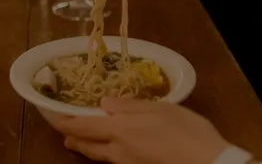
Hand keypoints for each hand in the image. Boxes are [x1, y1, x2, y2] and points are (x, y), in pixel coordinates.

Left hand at [55, 98, 229, 163]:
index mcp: (120, 129)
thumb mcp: (160, 109)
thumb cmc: (186, 131)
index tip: (54, 116)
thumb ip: (129, 106)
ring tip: (79, 142)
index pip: (83, 126)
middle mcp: (118, 151)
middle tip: (64, 133)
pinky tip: (111, 150)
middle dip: (73, 138)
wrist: (207, 163)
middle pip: (87, 146)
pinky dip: (104, 154)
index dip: (65, 122)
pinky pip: (114, 161)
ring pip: (100, 156)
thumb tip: (104, 103)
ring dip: (86, 147)